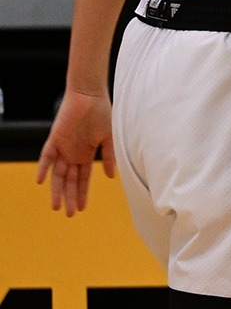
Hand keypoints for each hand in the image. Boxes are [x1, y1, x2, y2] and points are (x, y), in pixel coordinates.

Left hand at [36, 88, 115, 215]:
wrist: (90, 94)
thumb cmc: (103, 113)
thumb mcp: (110, 138)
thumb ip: (108, 157)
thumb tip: (109, 177)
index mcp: (86, 154)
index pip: (83, 179)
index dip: (82, 193)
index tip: (81, 209)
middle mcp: (73, 154)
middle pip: (69, 180)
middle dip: (69, 197)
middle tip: (69, 214)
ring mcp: (63, 148)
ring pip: (57, 174)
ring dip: (56, 190)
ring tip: (56, 206)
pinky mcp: (54, 139)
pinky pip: (46, 157)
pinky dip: (43, 168)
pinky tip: (41, 182)